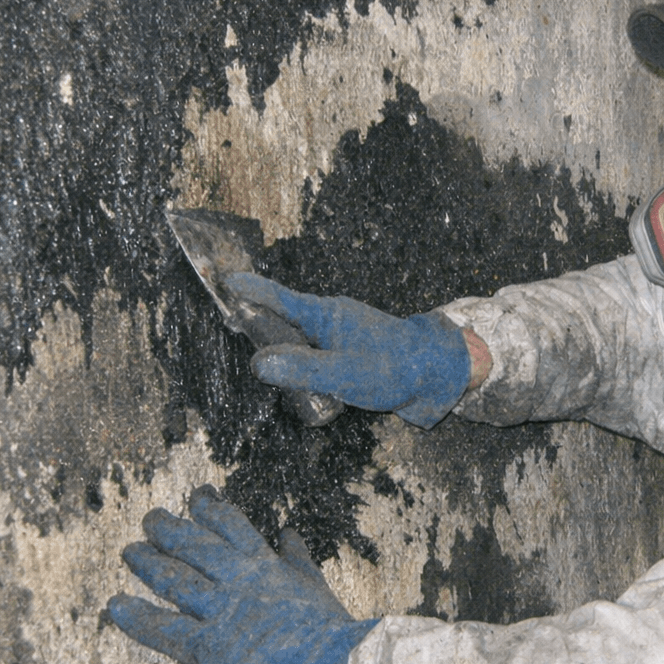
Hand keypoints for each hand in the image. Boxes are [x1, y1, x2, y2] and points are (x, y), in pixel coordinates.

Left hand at [107, 485, 377, 663]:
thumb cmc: (333, 631)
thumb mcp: (316, 585)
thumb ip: (298, 559)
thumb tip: (288, 533)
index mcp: (267, 564)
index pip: (232, 525)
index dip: (210, 509)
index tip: (197, 496)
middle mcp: (238, 580)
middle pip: (195, 545)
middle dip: (169, 528)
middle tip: (150, 517)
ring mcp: (220, 612)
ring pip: (175, 579)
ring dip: (148, 563)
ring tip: (129, 550)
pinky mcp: (208, 648)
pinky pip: (164, 629)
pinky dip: (137, 618)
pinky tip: (116, 606)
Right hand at [223, 272, 470, 427]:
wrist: (437, 375)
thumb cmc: (395, 368)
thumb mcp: (344, 372)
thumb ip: (303, 369)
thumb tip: (259, 363)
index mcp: (328, 317)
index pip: (281, 300)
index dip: (252, 292)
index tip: (226, 280)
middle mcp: (331, 322)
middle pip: (284, 319)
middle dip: (257, 321)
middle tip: (229, 323)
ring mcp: (341, 338)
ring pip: (300, 340)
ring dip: (281, 349)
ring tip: (258, 360)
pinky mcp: (350, 355)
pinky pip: (315, 355)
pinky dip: (301, 364)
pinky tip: (296, 383)